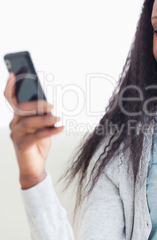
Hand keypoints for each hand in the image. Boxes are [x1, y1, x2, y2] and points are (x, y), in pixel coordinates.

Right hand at [4, 73, 63, 188]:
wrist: (35, 166)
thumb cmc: (38, 143)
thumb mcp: (41, 126)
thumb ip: (41, 115)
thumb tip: (47, 105)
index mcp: (18, 116)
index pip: (11, 98)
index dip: (11, 86)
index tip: (15, 73)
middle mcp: (14, 123)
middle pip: (21, 108)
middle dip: (36, 104)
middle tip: (51, 105)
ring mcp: (16, 134)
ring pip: (29, 122)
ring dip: (45, 119)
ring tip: (57, 117)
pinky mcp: (22, 145)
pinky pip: (37, 135)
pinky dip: (51, 130)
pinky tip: (61, 128)